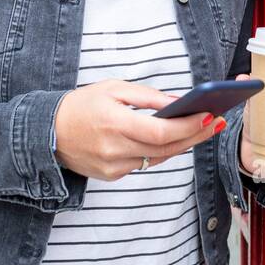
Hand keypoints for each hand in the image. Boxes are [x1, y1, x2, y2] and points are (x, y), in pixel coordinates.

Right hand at [54, 79, 221, 180]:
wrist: (47, 132)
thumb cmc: (81, 105)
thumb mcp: (113, 88)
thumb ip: (148, 97)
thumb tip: (180, 102)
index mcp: (114, 124)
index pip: (161, 132)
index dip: (188, 127)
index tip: (209, 116)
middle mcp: (115, 150)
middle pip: (166, 148)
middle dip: (195, 135)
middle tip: (216, 123)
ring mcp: (113, 167)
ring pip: (159, 158)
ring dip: (183, 144)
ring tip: (204, 129)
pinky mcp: (112, 175)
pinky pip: (145, 163)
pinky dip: (161, 151)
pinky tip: (177, 139)